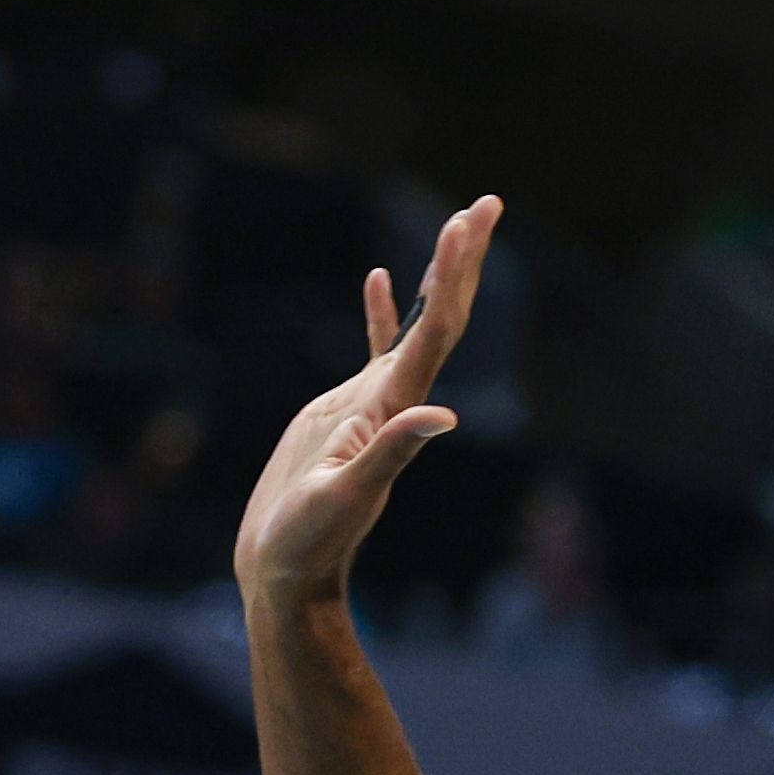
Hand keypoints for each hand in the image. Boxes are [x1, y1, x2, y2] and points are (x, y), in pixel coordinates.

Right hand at [232, 195, 501, 608]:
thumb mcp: (344, 498)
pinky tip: (378, 278)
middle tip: (487, 203)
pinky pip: (374, 349)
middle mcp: (395, 399)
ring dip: (435, 276)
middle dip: (463, 260)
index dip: (451, 274)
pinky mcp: (347, 413)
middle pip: (439, 317)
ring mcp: (374, 403)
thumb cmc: (307, 542)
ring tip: (454, 226)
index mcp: (394, 409)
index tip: (465, 222)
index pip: (433, 328)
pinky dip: (382, 312)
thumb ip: (390, 453)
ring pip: (414, 325)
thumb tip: (443, 415)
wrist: (286, 571)